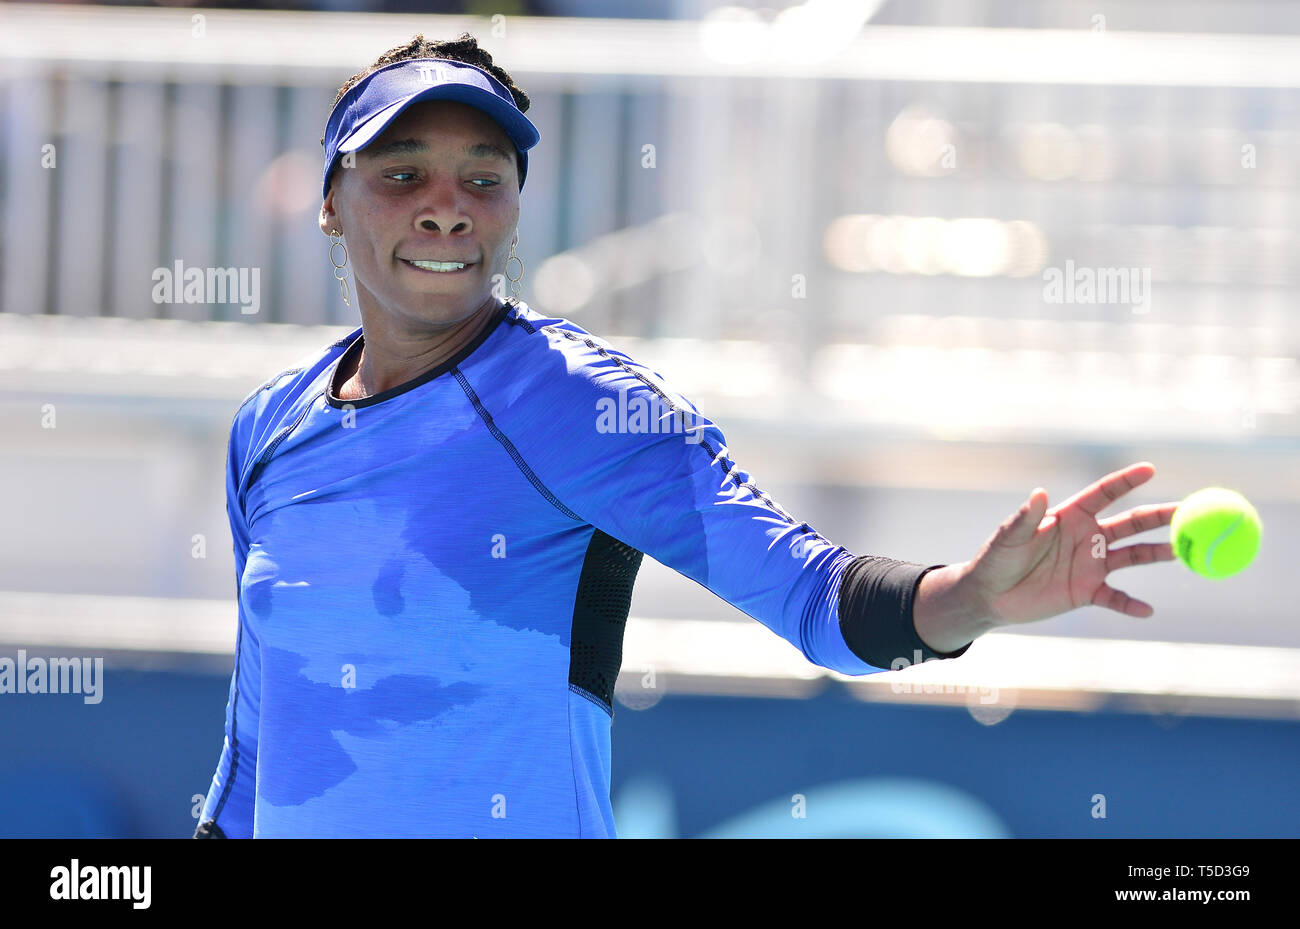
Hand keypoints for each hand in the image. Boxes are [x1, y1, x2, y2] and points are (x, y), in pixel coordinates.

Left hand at [965, 461, 1177, 626]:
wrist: (990, 595)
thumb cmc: (997, 558)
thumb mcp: (1010, 537)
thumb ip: (1027, 518)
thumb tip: (1039, 494)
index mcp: (1070, 516)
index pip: (1104, 494)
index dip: (1126, 481)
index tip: (1150, 469)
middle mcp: (1087, 537)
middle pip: (1131, 523)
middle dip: (1160, 516)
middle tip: (1189, 511)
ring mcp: (1090, 564)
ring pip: (1133, 556)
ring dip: (1157, 554)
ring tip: (1184, 551)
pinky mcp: (1087, 591)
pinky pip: (1115, 598)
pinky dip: (1130, 605)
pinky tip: (1146, 610)